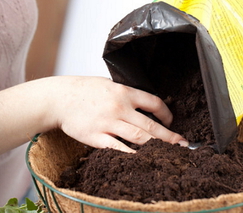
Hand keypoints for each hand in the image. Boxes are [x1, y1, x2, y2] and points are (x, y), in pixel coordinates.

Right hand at [51, 76, 186, 152]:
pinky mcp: (96, 137)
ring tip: (168, 153)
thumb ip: (126, 93)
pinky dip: (132, 155)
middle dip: (169, 136)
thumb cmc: (85, 90)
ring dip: (156, 146)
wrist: (60, 98)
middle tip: (182, 144)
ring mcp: (108, 123)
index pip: (154, 103)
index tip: (170, 120)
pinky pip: (118, 148)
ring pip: (138, 137)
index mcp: (124, 92)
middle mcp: (119, 107)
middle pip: (150, 125)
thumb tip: (144, 103)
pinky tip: (143, 159)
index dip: (166, 113)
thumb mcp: (108, 84)